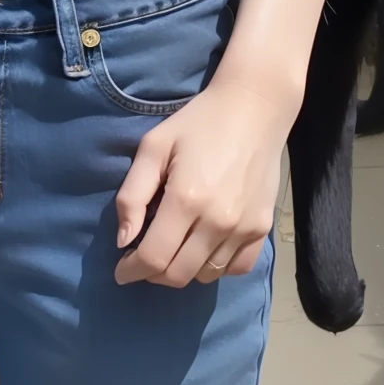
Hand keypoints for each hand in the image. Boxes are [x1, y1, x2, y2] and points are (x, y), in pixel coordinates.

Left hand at [112, 72, 296, 287]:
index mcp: (186, 200)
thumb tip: (123, 239)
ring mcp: (244, 228)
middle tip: (142, 260)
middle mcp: (217, 221)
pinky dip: (215, 268)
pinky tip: (203, 250)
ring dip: (182, 271)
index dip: (131, 270)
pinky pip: (236, 268)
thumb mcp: (153, 148)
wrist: (254, 109)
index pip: (153, 257)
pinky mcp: (263, 228)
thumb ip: (132, 195)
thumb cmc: (197, 123)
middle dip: (152, 274)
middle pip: (178, 274)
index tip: (121, 271)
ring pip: (206, 275)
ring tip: (172, 251)